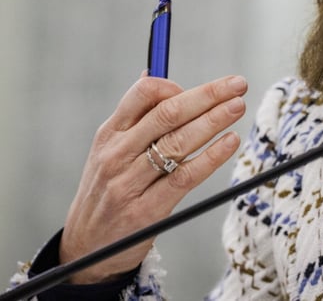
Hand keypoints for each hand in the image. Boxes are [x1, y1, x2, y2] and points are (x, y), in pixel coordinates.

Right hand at [59, 73, 246, 282]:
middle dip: (207, 95)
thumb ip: (132, 117)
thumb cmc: (105, 192)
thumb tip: (152, 75)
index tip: (201, 89)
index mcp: (109, 134)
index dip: (175, 85)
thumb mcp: (107, 151)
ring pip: (179, 141)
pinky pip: (185, 176)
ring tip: (237, 106)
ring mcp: (131, 182)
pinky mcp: (148, 209)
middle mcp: (118, 153)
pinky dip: (211, 156)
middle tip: (237, 84)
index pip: (142, 94)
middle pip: (168, 113)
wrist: (85, 247)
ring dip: (214, 120)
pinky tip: (230, 141)